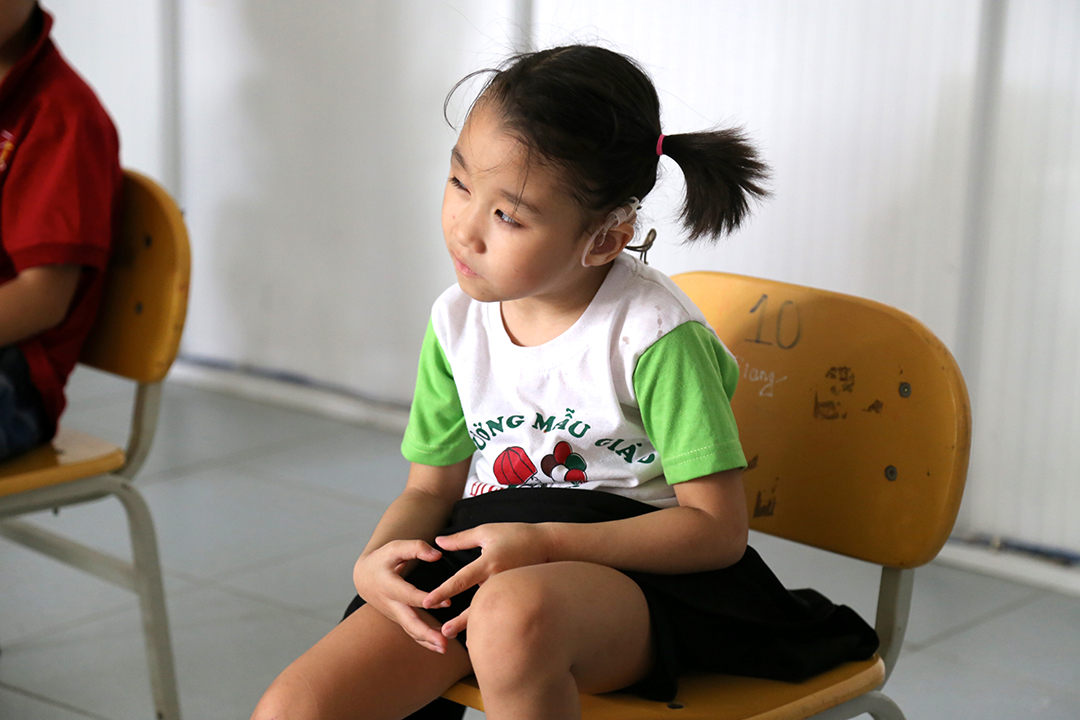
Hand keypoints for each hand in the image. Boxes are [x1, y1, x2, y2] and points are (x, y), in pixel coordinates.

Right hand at [353, 540, 451, 652]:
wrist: (364, 577)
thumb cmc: (382, 560)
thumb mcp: (395, 548)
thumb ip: (416, 548)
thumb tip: (437, 555)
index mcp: (389, 585)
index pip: (408, 595)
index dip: (426, 600)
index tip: (447, 603)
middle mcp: (391, 604)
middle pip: (409, 621)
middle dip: (426, 633)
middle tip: (443, 642)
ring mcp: (395, 614)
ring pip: (411, 631)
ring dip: (428, 642)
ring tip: (445, 648)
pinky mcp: (400, 619)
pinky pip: (412, 632)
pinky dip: (425, 642)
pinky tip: (439, 647)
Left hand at [422, 523, 553, 637]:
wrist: (548, 544)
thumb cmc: (515, 534)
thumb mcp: (486, 531)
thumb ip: (461, 539)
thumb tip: (438, 542)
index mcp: (488, 562)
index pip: (460, 580)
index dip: (443, 591)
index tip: (427, 602)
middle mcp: (498, 579)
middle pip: (475, 604)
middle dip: (460, 621)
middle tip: (443, 632)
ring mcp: (510, 589)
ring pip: (489, 610)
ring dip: (475, 625)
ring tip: (464, 641)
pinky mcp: (518, 596)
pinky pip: (502, 610)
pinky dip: (493, 622)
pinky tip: (485, 634)